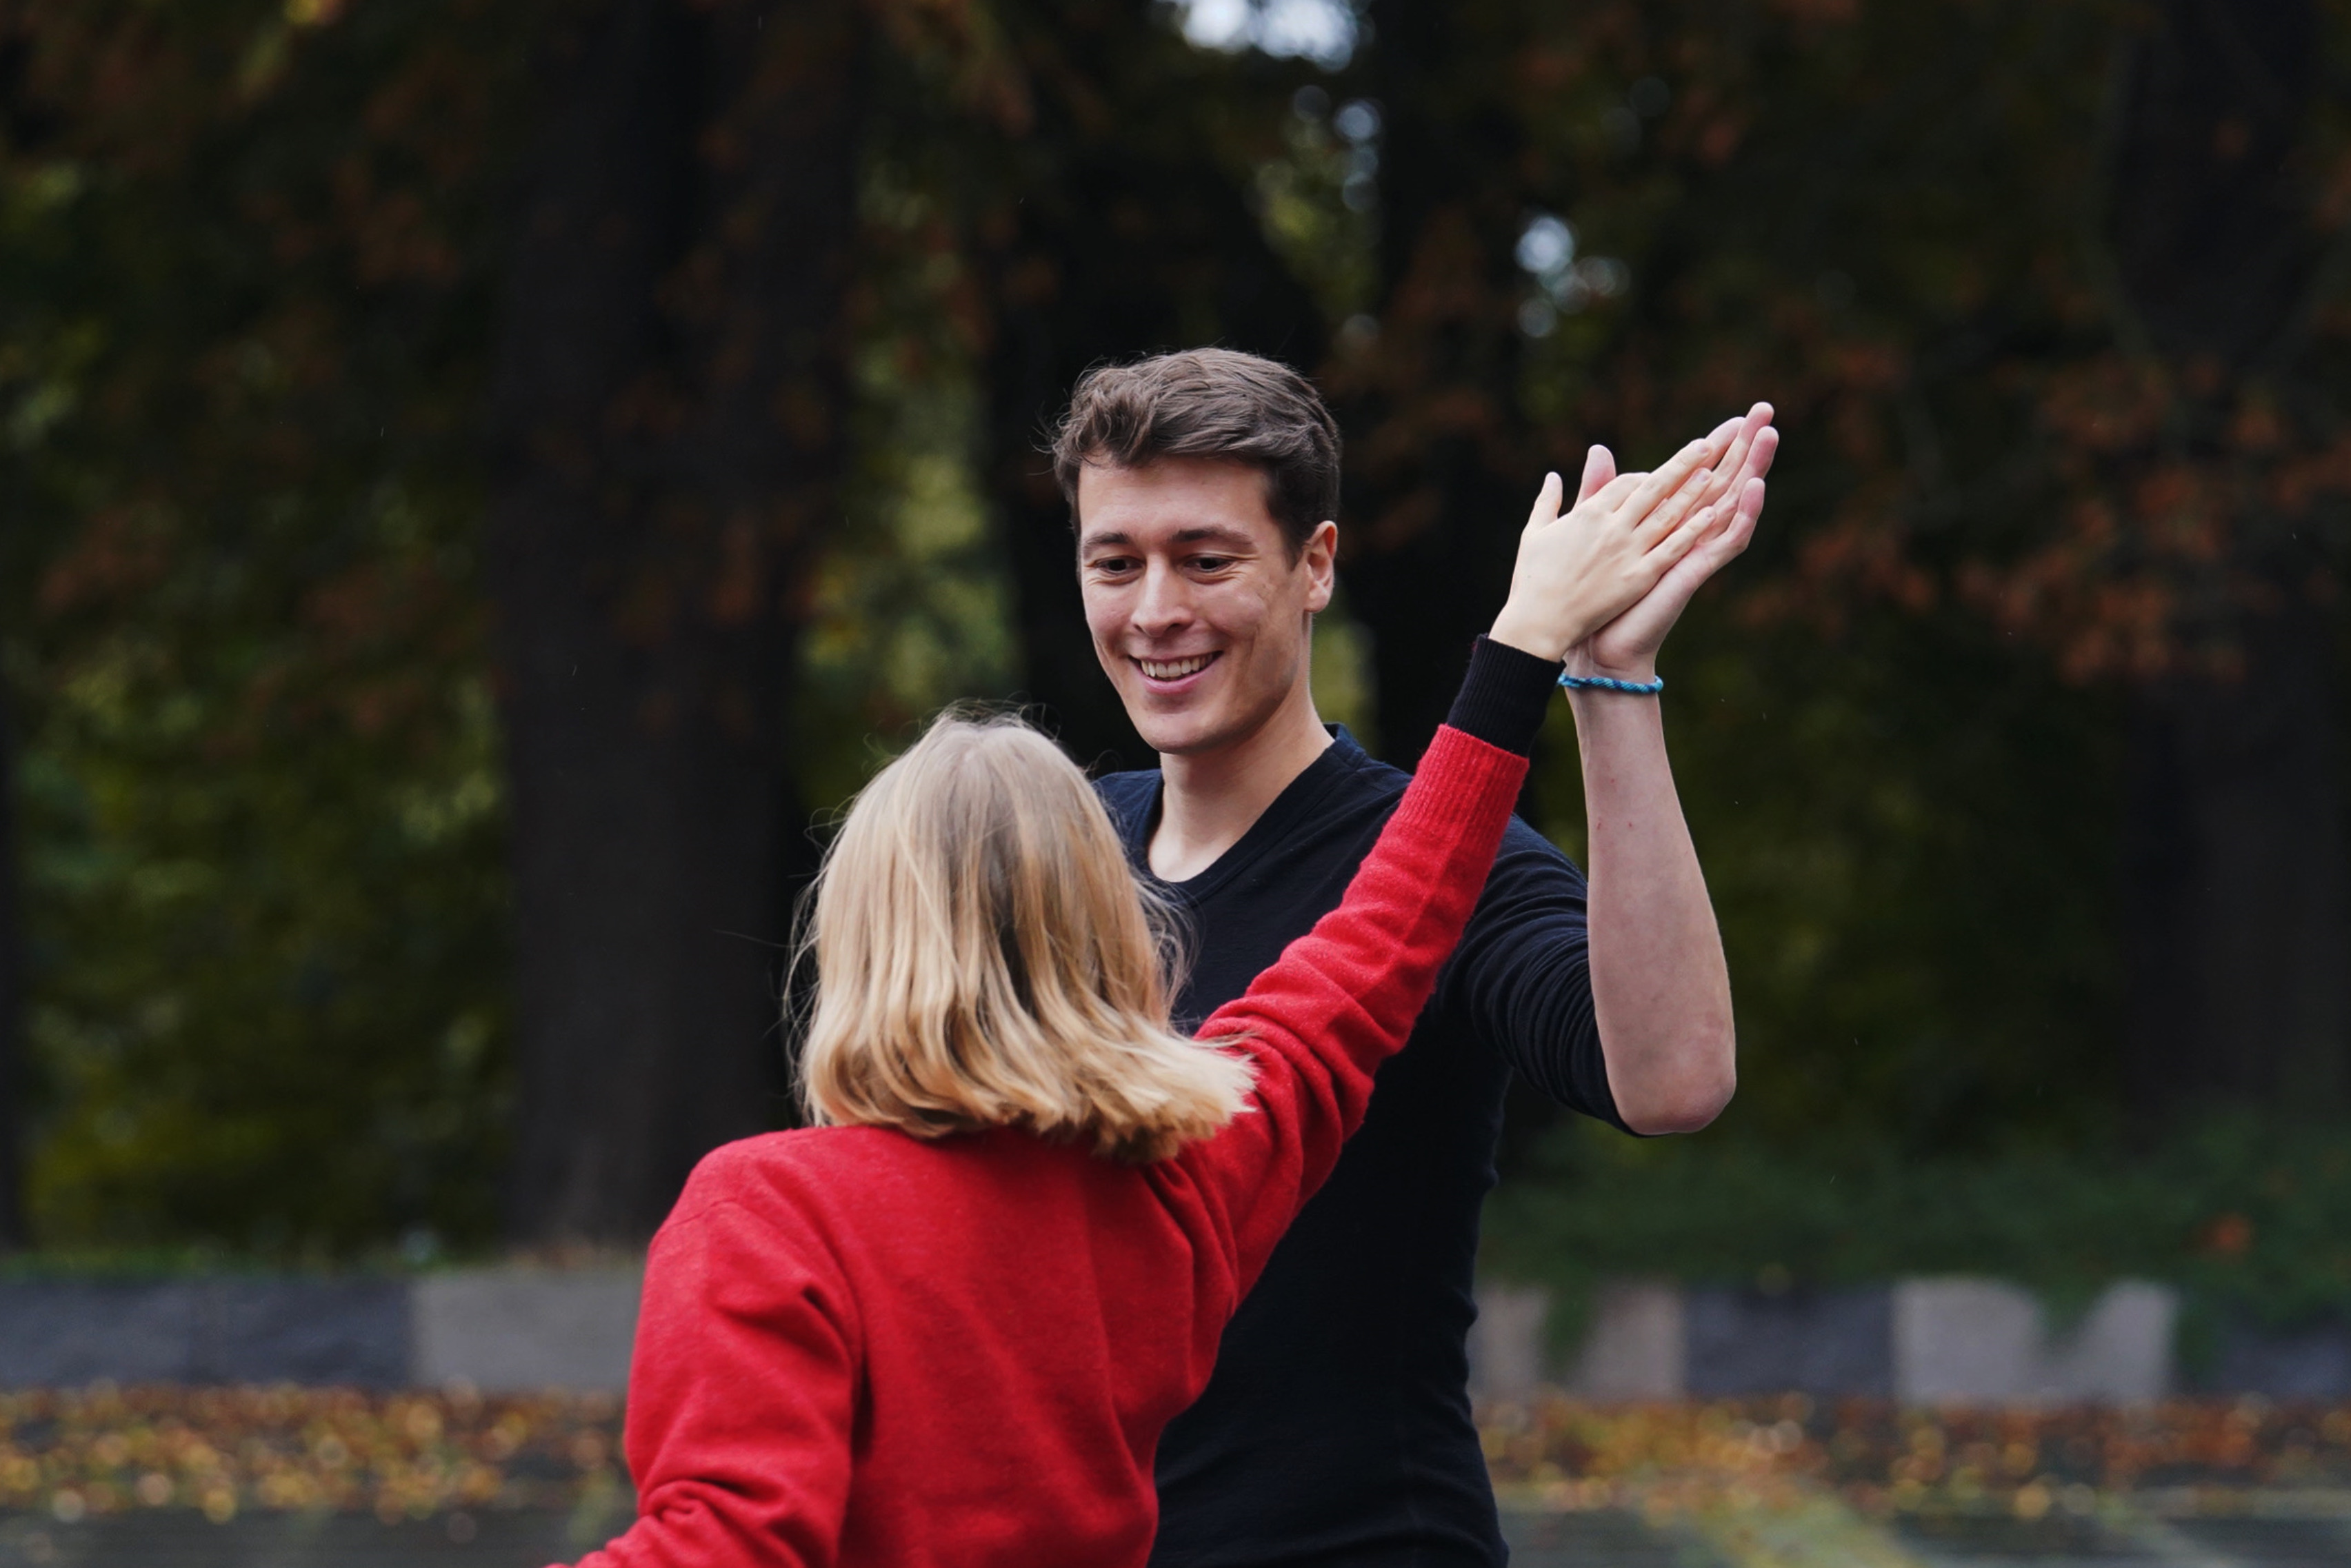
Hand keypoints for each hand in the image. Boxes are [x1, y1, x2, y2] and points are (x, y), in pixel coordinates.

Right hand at [1487, 426, 1734, 662]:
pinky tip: (1711, 516)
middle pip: (1653, 487)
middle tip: (1706, 446)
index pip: (1624, 483)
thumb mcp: (1536, 532)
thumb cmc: (1533, 580)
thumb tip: (1553, 476)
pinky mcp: (1639, 576)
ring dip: (1692, 491)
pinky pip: (1672, 548)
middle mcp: (1612, 526)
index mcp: (1587, 513)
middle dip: (1681, 465)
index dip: (1643, 477)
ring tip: (1714, 473)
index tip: (1657, 474)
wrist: (1540, 623)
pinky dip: (1692, 530)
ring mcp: (1628, 551)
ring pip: (1668, 513)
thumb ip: (1548, 501)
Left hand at [1565, 403, 1776, 682]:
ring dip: (1754, 469)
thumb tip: (1598, 449)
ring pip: (1735, 504)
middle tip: (1764, 410)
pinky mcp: (1696, 570)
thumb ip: (1602, 490)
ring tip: (1769, 435)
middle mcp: (1689, 533)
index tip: (1734, 416)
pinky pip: (1727, 540)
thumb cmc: (1599, 595)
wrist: (1599, 645)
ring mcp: (1696, 551)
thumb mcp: (1598, 530)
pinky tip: (1755, 486)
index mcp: (1668, 522)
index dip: (1718, 447)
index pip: (1701, 474)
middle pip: (1726, 481)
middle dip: (1745, 446)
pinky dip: (1744, 513)